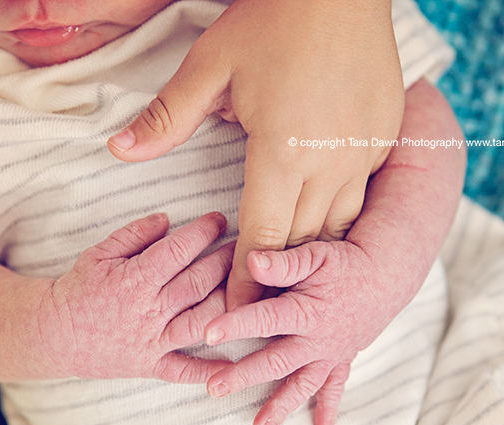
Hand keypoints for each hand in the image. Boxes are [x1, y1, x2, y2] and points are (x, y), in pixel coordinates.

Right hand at [40, 212, 234, 381]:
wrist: (52, 335)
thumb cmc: (78, 290)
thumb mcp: (98, 254)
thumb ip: (133, 234)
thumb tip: (167, 218)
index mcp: (134, 280)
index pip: (178, 251)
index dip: (203, 232)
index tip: (220, 219)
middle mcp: (148, 311)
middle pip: (199, 284)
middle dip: (225, 262)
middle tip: (245, 247)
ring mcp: (152, 341)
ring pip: (201, 322)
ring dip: (229, 304)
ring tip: (247, 288)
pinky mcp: (151, 365)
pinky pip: (183, 370)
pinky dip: (209, 370)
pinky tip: (234, 363)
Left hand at [107, 0, 403, 309]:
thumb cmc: (273, 19)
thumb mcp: (211, 64)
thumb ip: (168, 118)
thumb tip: (119, 150)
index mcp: (283, 153)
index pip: (262, 240)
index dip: (245, 283)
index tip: (232, 317)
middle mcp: (330, 164)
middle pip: (302, 243)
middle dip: (277, 281)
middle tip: (256, 313)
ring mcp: (364, 153)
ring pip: (337, 227)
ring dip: (310, 254)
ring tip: (290, 281)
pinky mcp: (383, 140)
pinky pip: (361, 197)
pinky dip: (338, 219)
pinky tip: (322, 226)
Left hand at [199, 79, 467, 424]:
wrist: (384, 276)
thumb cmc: (345, 262)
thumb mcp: (317, 254)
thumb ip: (284, 261)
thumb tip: (251, 258)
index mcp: (306, 310)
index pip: (266, 319)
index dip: (237, 324)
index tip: (208, 334)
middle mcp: (317, 339)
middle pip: (276, 361)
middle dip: (244, 376)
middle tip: (213, 388)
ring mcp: (329, 354)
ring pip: (302, 384)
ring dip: (280, 407)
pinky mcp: (340, 360)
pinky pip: (335, 388)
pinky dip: (329, 409)